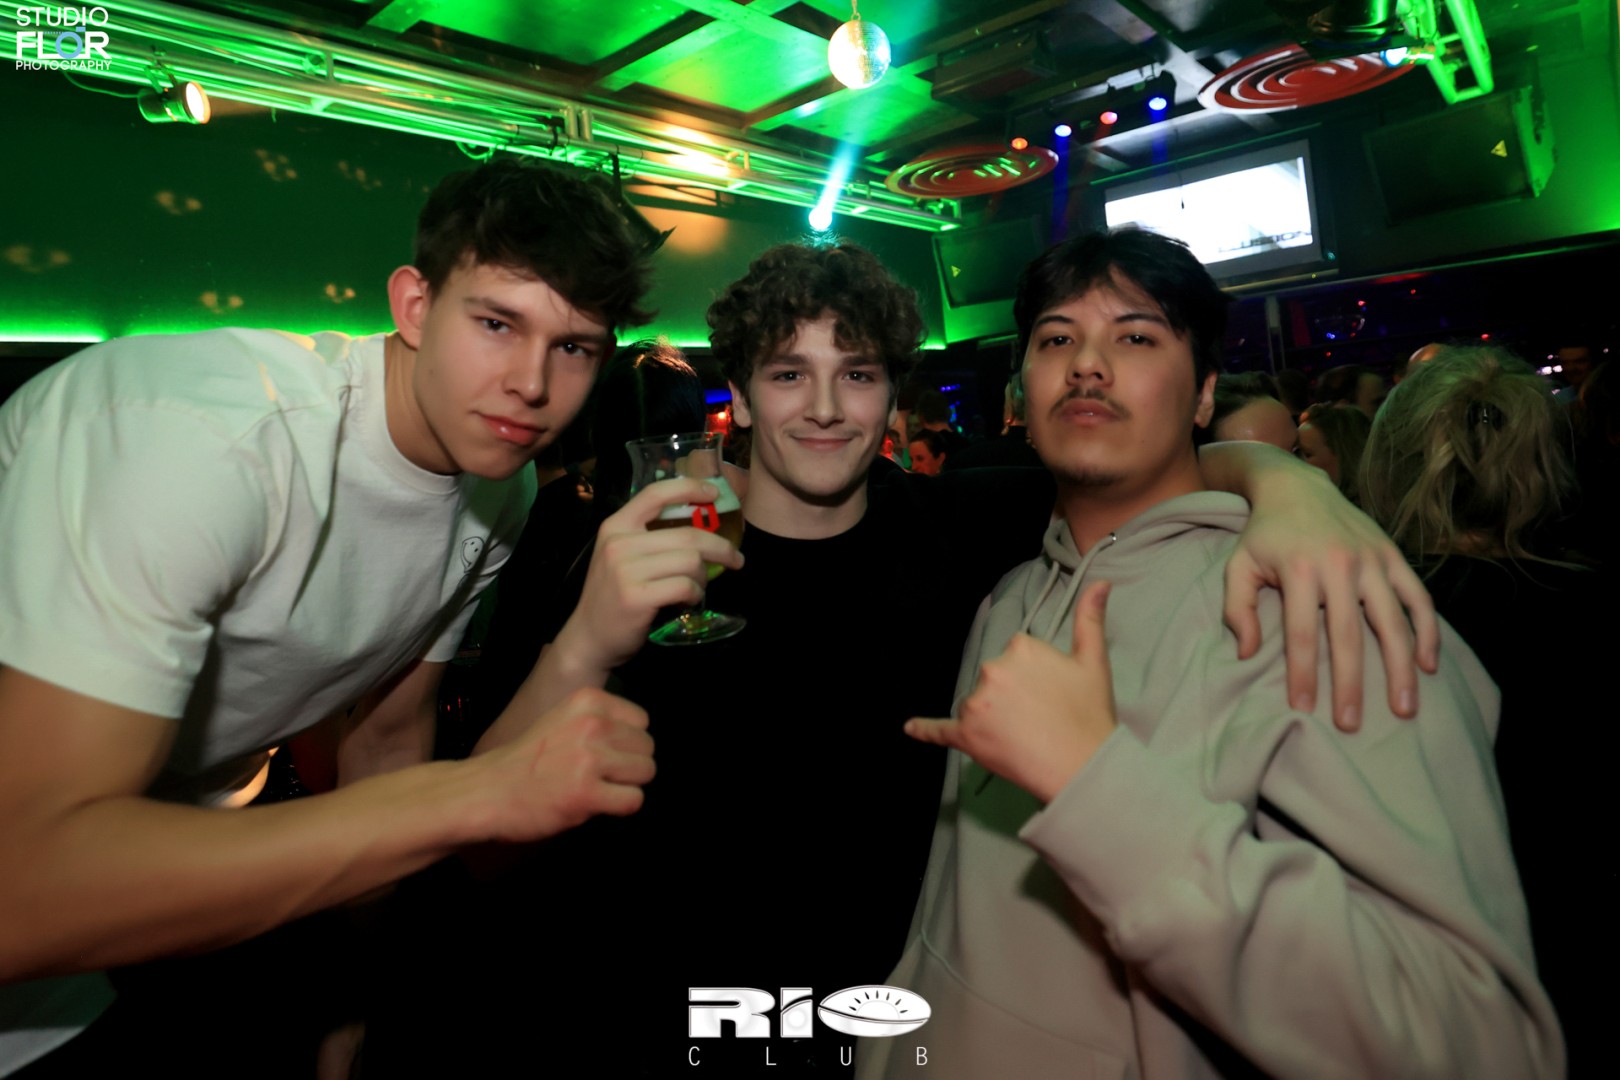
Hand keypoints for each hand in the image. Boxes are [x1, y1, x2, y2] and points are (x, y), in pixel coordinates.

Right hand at [477, 687, 654, 841]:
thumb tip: (639, 741)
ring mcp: (590, 758)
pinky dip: (620, 807)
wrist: (486, 792)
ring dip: (626, 786)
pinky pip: (634, 800)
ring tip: (596, 789)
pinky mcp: (587, 793)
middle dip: (630, 765)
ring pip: (646, 772)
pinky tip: (594, 804)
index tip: (604, 754)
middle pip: (647, 747)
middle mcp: (592, 724)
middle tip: (600, 777)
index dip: (627, 742)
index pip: (642, 721)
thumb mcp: (562, 721)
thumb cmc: (525, 761)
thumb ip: (598, 723)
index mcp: (587, 701)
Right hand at [553, 477, 744, 672]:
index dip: (689, 488)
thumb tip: (699, 524)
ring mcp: (626, 570)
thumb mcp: (620, 557)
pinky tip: (689, 600)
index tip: (714, 494)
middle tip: (735, 558)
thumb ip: (648, 537)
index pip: (656, 494)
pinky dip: (695, 593)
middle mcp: (619, 543)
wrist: (589, 638)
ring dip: (703, 576)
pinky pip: (684, 586)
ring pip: (690, 561)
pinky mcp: (636, 597)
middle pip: (687, 535)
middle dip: (720, 547)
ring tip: (698, 586)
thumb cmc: (613, 597)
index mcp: (616, 526)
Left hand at [906, 581, 1115, 803]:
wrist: (1084, 765)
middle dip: (1011, 696)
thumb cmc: (1089, 714)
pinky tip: (909, 727)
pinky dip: (925, 729)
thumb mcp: (1094, 661)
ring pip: (976, 704)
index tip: (1050, 695)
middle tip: (1040, 718)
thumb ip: (1090, 618)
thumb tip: (1100, 581)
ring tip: (1023, 736)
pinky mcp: (966, 736)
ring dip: (991, 717)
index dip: (1034, 678)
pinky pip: (941, 730)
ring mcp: (976, 703)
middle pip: (994, 679)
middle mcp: (992, 669)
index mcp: (1020, 647)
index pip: (1016, 656)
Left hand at [1225, 464, 1438, 730]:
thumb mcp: (1238, 566)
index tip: (1304, 709)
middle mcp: (1340, 565)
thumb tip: (1247, 653)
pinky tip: (1428, 665)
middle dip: (1350, 684)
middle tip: (1351, 724)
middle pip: (1348, 636)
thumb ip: (1238, 608)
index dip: (1303, 674)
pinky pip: (1418, 598)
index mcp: (1299, 570)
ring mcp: (1372, 560)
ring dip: (1400, 668)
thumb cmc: (1264, 536)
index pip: (1301, 635)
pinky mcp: (1393, 555)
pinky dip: (1428, 631)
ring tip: (1404, 708)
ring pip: (1392, 622)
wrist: (1296, 487)